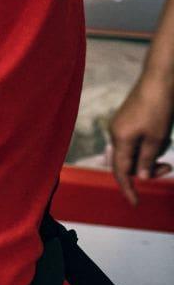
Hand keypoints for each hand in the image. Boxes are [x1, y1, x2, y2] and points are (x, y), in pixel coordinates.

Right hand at [106, 78, 173, 204]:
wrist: (158, 81)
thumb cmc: (158, 108)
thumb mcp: (157, 138)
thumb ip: (147, 160)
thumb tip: (142, 177)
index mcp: (120, 139)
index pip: (121, 171)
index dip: (128, 189)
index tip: (135, 203)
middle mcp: (116, 133)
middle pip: (128, 162)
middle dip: (147, 169)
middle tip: (168, 169)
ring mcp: (121, 126)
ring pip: (134, 151)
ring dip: (151, 156)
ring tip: (167, 147)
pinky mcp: (127, 120)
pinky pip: (136, 141)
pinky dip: (148, 146)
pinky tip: (161, 138)